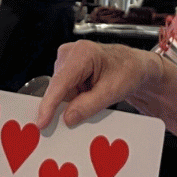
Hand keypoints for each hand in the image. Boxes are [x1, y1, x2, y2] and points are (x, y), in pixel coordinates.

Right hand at [35, 41, 161, 129]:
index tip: (42, 122)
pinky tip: (87, 98)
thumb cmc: (128, 70)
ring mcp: (67, 60)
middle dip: (66, 106)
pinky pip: (64, 91)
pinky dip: (74, 99)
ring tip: (94, 100)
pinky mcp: (67, 69)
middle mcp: (70, 53)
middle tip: (79, 118)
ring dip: (72, 103)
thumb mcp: (112, 91)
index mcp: (82, 53)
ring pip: (61, 92)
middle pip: (58, 89)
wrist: (134, 65)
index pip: (60, 82)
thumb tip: (67, 117)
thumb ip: (88, 105)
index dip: (49, 104)